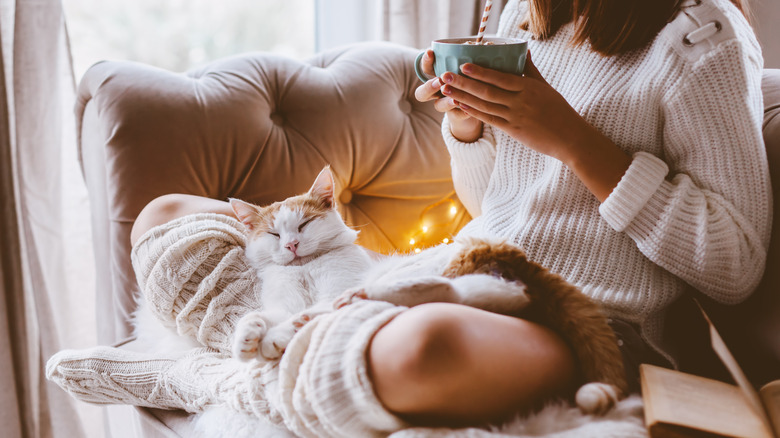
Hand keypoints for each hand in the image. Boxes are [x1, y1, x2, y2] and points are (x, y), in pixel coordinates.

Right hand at [414, 49, 482, 141]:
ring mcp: (444, 105)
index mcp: (437, 76)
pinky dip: (463, 112)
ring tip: (454, 100)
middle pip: (422, 93)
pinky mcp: (455, 116)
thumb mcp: (471, 66)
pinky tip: (469, 110)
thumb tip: (485, 43)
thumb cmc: (473, 78)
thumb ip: (471, 58)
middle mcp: (437, 92)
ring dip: (446, 102)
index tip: (431, 52)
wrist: (478, 105)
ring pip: (438, 106)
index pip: (425, 68)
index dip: (426, 61)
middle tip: (440, 80)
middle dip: (429, 87)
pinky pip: (456, 116)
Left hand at [440, 50, 630, 200]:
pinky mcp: (513, 131)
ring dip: (463, 97)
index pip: (499, 77)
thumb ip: (531, 71)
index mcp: (528, 87)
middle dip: (464, 83)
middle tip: (445, 76)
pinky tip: (461, 106)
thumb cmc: (559, 110)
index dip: (480, 71)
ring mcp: (515, 117)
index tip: (463, 65)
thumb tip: (523, 52)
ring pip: (485, 106)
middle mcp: (520, 101)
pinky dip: (475, 112)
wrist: (569, 137)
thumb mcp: (546, 87)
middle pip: (486, 91)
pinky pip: (490, 120)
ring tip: (447, 91)